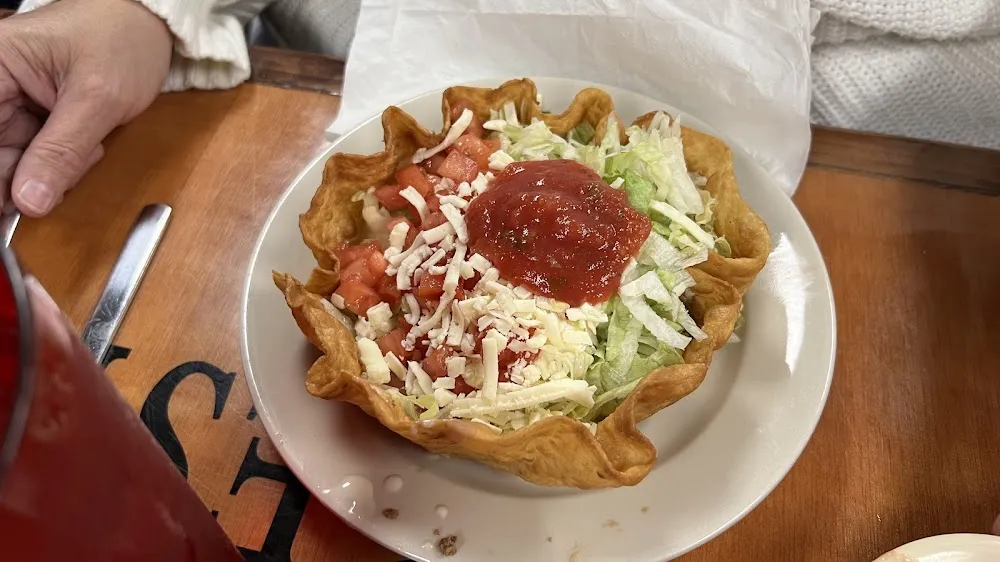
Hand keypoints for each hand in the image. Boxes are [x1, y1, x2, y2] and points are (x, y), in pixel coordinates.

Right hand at [0, 0, 171, 216]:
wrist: (148, 26)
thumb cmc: (122, 39)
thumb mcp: (98, 99)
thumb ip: (62, 152)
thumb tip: (29, 201)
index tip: (16, 200)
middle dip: (29, 175)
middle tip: (70, 165)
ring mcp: (9, 105)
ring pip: (14, 166)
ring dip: (53, 171)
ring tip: (88, 145)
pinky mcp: (30, 119)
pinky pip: (35, 160)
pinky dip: (63, 164)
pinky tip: (87, 145)